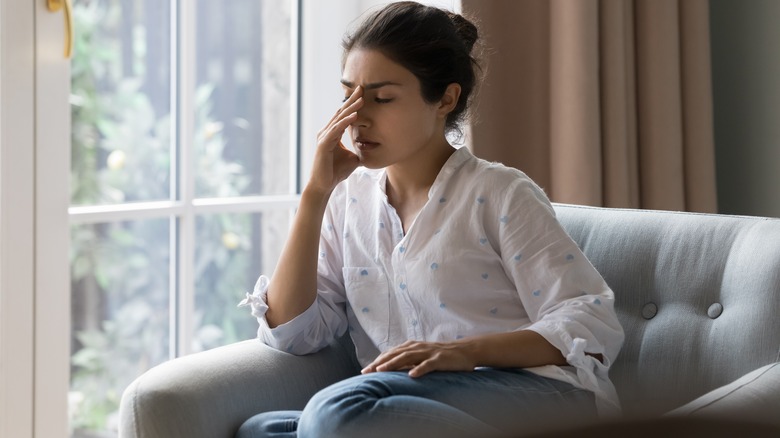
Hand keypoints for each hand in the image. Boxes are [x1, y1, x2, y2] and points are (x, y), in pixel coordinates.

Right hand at [307, 86, 363, 194]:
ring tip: (361, 99)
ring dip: (351, 109)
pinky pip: (336, 130)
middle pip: (341, 112)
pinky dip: (345, 122)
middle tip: (361, 88)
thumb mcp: (353, 158)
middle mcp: (327, 132)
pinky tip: (354, 115)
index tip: (363, 93)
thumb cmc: (336, 172)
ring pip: (339, 119)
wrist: (324, 185)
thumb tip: (373, 150)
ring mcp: (324, 137)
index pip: (343, 115)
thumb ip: (359, 151)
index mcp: (332, 133)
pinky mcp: (324, 145)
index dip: (352, 104)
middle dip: (351, 100)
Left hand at [361, 340, 476, 377]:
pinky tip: (412, 375)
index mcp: (412, 346)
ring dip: (393, 363)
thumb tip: (391, 369)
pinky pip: (428, 364)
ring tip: (382, 371)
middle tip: (367, 371)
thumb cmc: (441, 356)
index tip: (365, 370)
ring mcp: (428, 352)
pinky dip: (419, 369)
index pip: (391, 353)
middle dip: (380, 362)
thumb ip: (408, 361)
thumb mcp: (421, 357)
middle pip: (395, 354)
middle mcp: (417, 347)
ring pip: (407, 357)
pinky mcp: (439, 359)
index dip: (377, 361)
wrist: (464, 351)